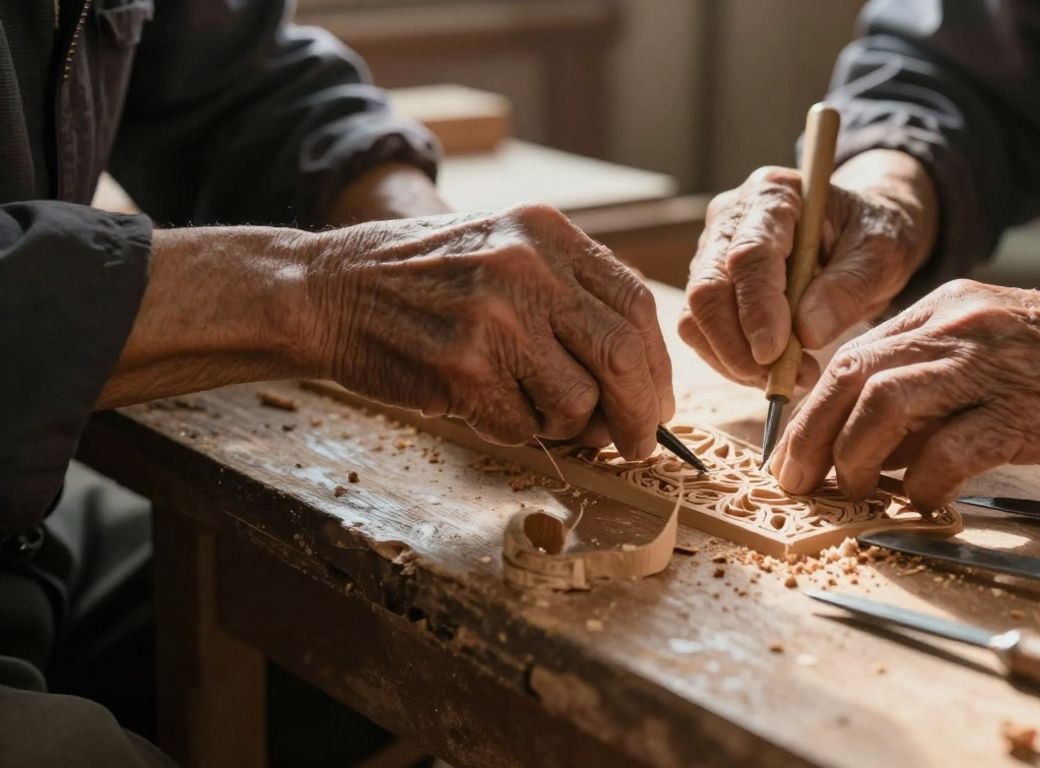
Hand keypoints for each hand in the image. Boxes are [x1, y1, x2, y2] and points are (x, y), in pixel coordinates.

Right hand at [304, 204, 673, 456]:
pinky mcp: (461, 367)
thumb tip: (638, 387)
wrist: (324, 290)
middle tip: (636, 444)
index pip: (635, 306)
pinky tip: (482, 403)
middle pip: (622, 357)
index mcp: (546, 232)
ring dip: (566, 427)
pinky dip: (515, 432)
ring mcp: (493, 316)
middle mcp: (526, 266)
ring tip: (529, 408)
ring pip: (577, 403)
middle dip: (639, 415)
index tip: (656, 403)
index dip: (656, 366)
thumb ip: (571, 303)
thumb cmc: (423, 282)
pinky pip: (523, 428)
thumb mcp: (505, 253)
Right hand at [679, 149, 935, 387]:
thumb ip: (848, 288)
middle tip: (785, 381)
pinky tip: (772, 372)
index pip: (749, 255)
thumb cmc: (872, 237)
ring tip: (789, 379)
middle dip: (738, 346)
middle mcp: (730, 218)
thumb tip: (807, 333)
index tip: (775, 353)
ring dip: (735, 361)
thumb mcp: (881, 255)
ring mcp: (712, 252)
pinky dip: (731, 363)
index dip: (757, 309)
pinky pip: (701, 334)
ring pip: (696, 317)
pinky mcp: (709, 286)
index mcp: (773, 195)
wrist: (860, 237)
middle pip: (707, 289)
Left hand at [769, 280, 1039, 509]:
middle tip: (795, 481)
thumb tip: (867, 443)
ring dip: (855, 457)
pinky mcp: (1027, 411)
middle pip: (852, 377)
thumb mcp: (989, 349)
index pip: (852, 356)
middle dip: (811, 435)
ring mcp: (991, 366)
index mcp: (944, 311)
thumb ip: (929, 383)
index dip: (810, 409)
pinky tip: (921, 503)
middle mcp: (958, 329)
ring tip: (853, 491)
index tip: (793, 452)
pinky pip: (951, 449)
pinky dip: (922, 482)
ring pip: (886, 405)